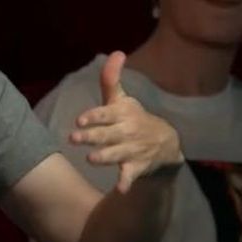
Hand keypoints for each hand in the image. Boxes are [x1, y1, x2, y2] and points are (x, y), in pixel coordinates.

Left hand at [70, 51, 183, 193]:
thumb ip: (112, 79)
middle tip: (74, 138)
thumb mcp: (122, 99)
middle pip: (107, 134)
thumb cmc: (133, 118)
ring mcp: (132, 149)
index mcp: (122, 113)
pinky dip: (126, 182)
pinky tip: (120, 189)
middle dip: (92, 137)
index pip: (106, 114)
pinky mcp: (136, 167)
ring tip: (92, 159)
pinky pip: (131, 175)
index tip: (80, 119)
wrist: (167, 143)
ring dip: (105, 157)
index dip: (94, 116)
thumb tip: (116, 52)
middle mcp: (127, 131)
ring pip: (116, 154)